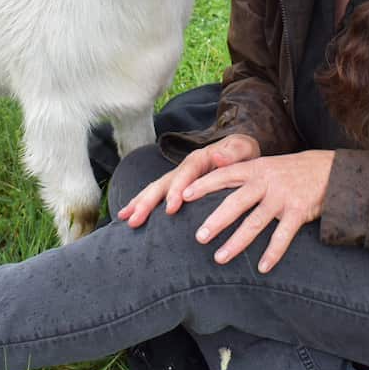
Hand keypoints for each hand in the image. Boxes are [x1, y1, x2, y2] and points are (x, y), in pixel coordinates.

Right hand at [116, 134, 259, 227]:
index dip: (176, 190)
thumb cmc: (241, 153)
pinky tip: (128, 216)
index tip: (171, 208)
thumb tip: (218, 155)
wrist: (237, 150)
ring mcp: (177, 177)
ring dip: (139, 204)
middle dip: (148, 201)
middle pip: (162, 183)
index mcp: (199, 159)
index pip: (185, 174)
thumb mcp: (242, 150)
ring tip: (126, 219)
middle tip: (136, 219)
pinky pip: (155, 194)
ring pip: (154, 189)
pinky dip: (140, 203)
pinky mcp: (175, 186)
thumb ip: (232, 153)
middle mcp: (184, 168)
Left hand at [184, 149, 334, 273]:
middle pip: (236, 202)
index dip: (204, 185)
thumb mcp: (267, 165)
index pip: (224, 175)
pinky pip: (283, 236)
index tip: (183, 195)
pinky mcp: (299, 211)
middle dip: (216, 220)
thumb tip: (213, 184)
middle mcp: (266, 181)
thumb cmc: (293, 171)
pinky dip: (272, 253)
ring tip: (220, 258)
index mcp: (256, 168)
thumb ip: (244, 174)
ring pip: (255, 222)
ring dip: (237, 242)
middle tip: (199, 237)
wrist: (330, 169)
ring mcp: (282, 196)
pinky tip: (262, 268)